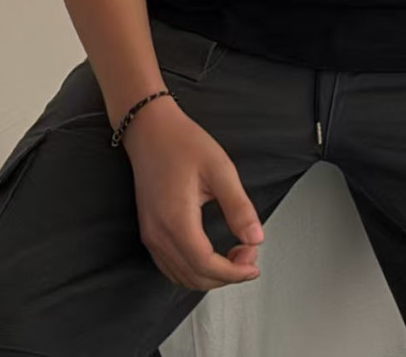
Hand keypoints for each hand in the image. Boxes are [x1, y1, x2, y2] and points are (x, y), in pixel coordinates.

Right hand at [124, 98, 264, 289]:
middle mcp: (158, 234)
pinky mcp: (149, 231)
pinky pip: (170, 267)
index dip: (233, 272)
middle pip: (194, 277)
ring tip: (234, 255)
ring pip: (181, 277)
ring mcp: (150, 235)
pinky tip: (210, 256)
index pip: (205, 265)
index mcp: (176, 219)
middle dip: (226, 275)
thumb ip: (238, 207)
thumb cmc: (182, 142)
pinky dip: (193, 270)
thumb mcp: (219, 169)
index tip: (253, 263)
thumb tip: (256, 238)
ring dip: (210, 275)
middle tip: (248, 254)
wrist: (150, 128)